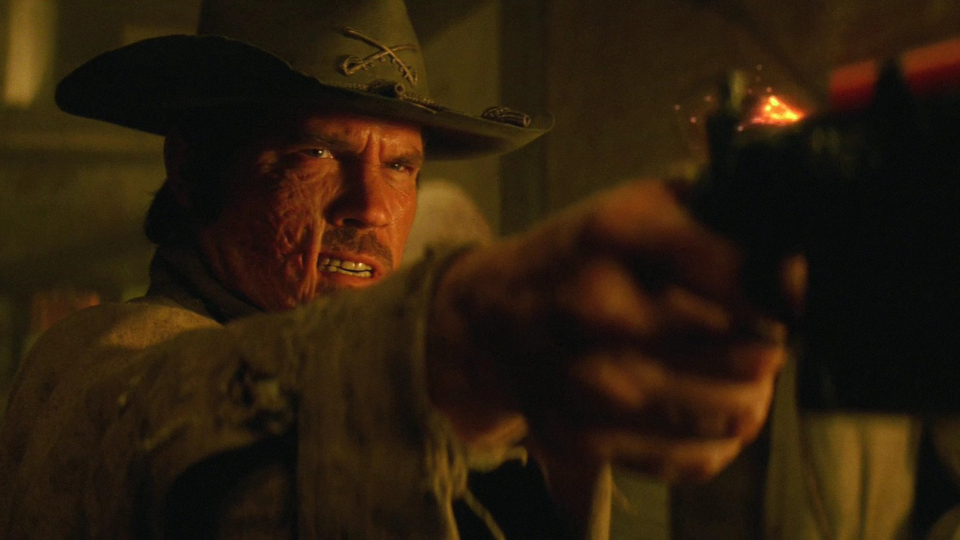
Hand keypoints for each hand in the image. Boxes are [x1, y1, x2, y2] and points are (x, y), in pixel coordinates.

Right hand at [427, 179, 788, 483]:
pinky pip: (696, 460)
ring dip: (753, 396)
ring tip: (741, 375)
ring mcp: (587, 381)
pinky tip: (706, 411)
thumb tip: (802, 246)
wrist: (486, 316)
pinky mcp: (582, 439)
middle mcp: (597, 305)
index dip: (789, 292)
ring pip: (732, 413)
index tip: (791, 297)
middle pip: (752, 352)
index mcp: (618, 231)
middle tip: (761, 334)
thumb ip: (720, 209)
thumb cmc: (581, 255)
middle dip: (771, 345)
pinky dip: (718, 441)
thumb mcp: (639, 205)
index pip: (748, 274)